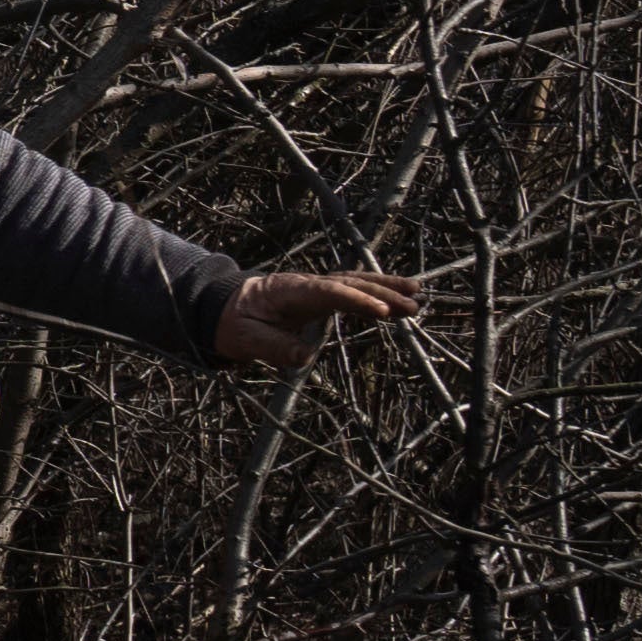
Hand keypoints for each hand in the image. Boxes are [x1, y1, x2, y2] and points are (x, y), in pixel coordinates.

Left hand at [217, 267, 428, 373]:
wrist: (225, 307)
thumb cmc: (234, 323)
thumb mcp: (245, 338)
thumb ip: (273, 347)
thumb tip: (305, 358)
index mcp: (289, 290)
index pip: (328, 292)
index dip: (356, 300)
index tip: (383, 312)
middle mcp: (307, 284)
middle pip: (349, 284)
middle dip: (382, 293)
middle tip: (412, 305)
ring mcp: (316, 288)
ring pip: (356, 282)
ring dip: (386, 288)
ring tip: (417, 295)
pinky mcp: (322, 296)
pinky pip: (353, 290)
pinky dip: (376, 292)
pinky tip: (399, 299)